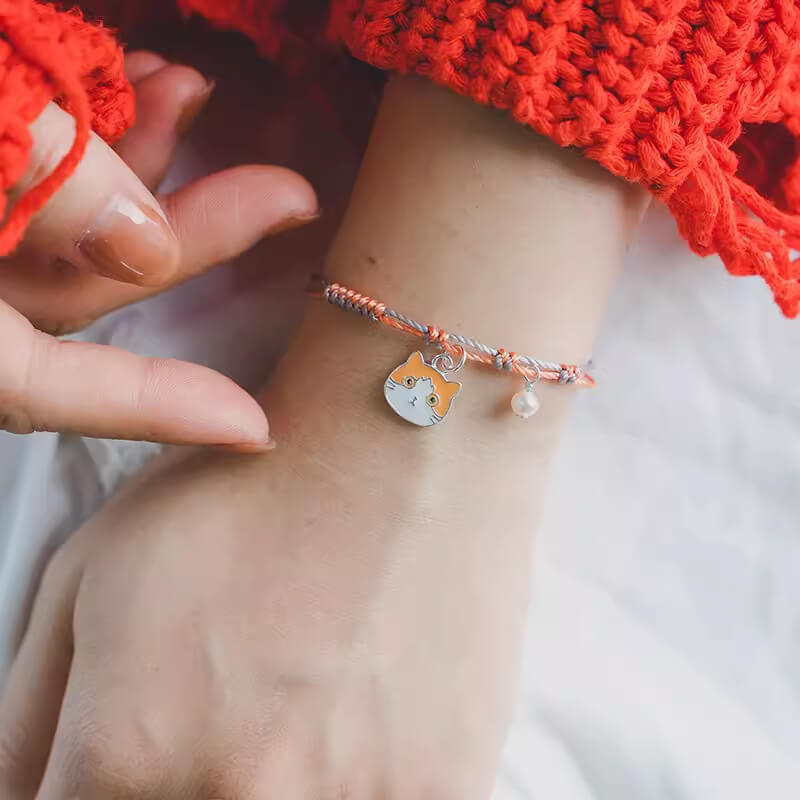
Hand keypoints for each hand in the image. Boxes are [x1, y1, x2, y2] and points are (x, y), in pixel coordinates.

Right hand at [0, 52, 317, 447]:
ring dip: (142, 156)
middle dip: (195, 231)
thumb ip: (43, 188)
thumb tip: (147, 249)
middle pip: (90, 285)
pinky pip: (41, 168)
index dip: (156, 408)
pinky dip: (88, 127)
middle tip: (287, 195)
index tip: (255, 427)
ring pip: (71, 220)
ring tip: (190, 90)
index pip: (49, 390)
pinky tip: (133, 78)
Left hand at [0, 353, 528, 799]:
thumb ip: (30, 719)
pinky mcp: (443, 787)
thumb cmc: (251, 487)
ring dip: (294, 778)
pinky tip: (372, 705)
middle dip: (196, 780)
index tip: (156, 752)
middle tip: (245, 704)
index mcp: (129, 751)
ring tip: (316, 694)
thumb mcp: (93, 571)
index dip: (114, 787)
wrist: (403, 444)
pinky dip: (367, 776)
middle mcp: (236, 795)